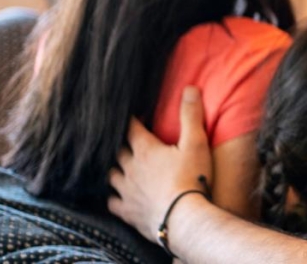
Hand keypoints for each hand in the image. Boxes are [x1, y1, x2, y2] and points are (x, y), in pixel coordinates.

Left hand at [108, 86, 213, 241]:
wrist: (184, 218)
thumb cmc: (192, 179)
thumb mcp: (196, 143)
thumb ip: (191, 115)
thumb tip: (190, 88)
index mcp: (145, 149)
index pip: (131, 128)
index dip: (131, 120)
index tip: (132, 115)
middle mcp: (130, 168)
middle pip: (117, 151)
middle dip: (119, 144)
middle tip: (124, 141)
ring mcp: (126, 191)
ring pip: (110, 176)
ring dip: (113, 169)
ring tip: (117, 166)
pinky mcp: (127, 212)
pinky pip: (111, 202)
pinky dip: (112, 197)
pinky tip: (115, 197)